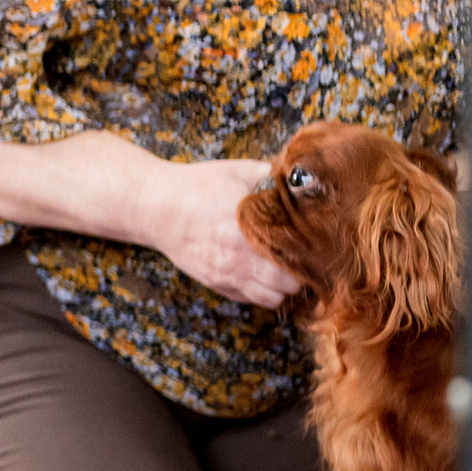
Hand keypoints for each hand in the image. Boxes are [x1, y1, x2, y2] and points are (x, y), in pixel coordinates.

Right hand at [139, 159, 299, 307]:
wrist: (155, 206)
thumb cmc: (197, 186)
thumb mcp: (238, 171)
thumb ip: (275, 176)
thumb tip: (309, 177)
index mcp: (247, 228)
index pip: (296, 256)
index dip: (312, 254)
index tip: (316, 245)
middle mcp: (238, 257)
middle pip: (289, 284)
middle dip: (300, 272)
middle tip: (301, 257)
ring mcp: (225, 273)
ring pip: (271, 298)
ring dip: (281, 287)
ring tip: (282, 269)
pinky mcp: (214, 282)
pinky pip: (249, 299)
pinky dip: (259, 291)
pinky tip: (259, 273)